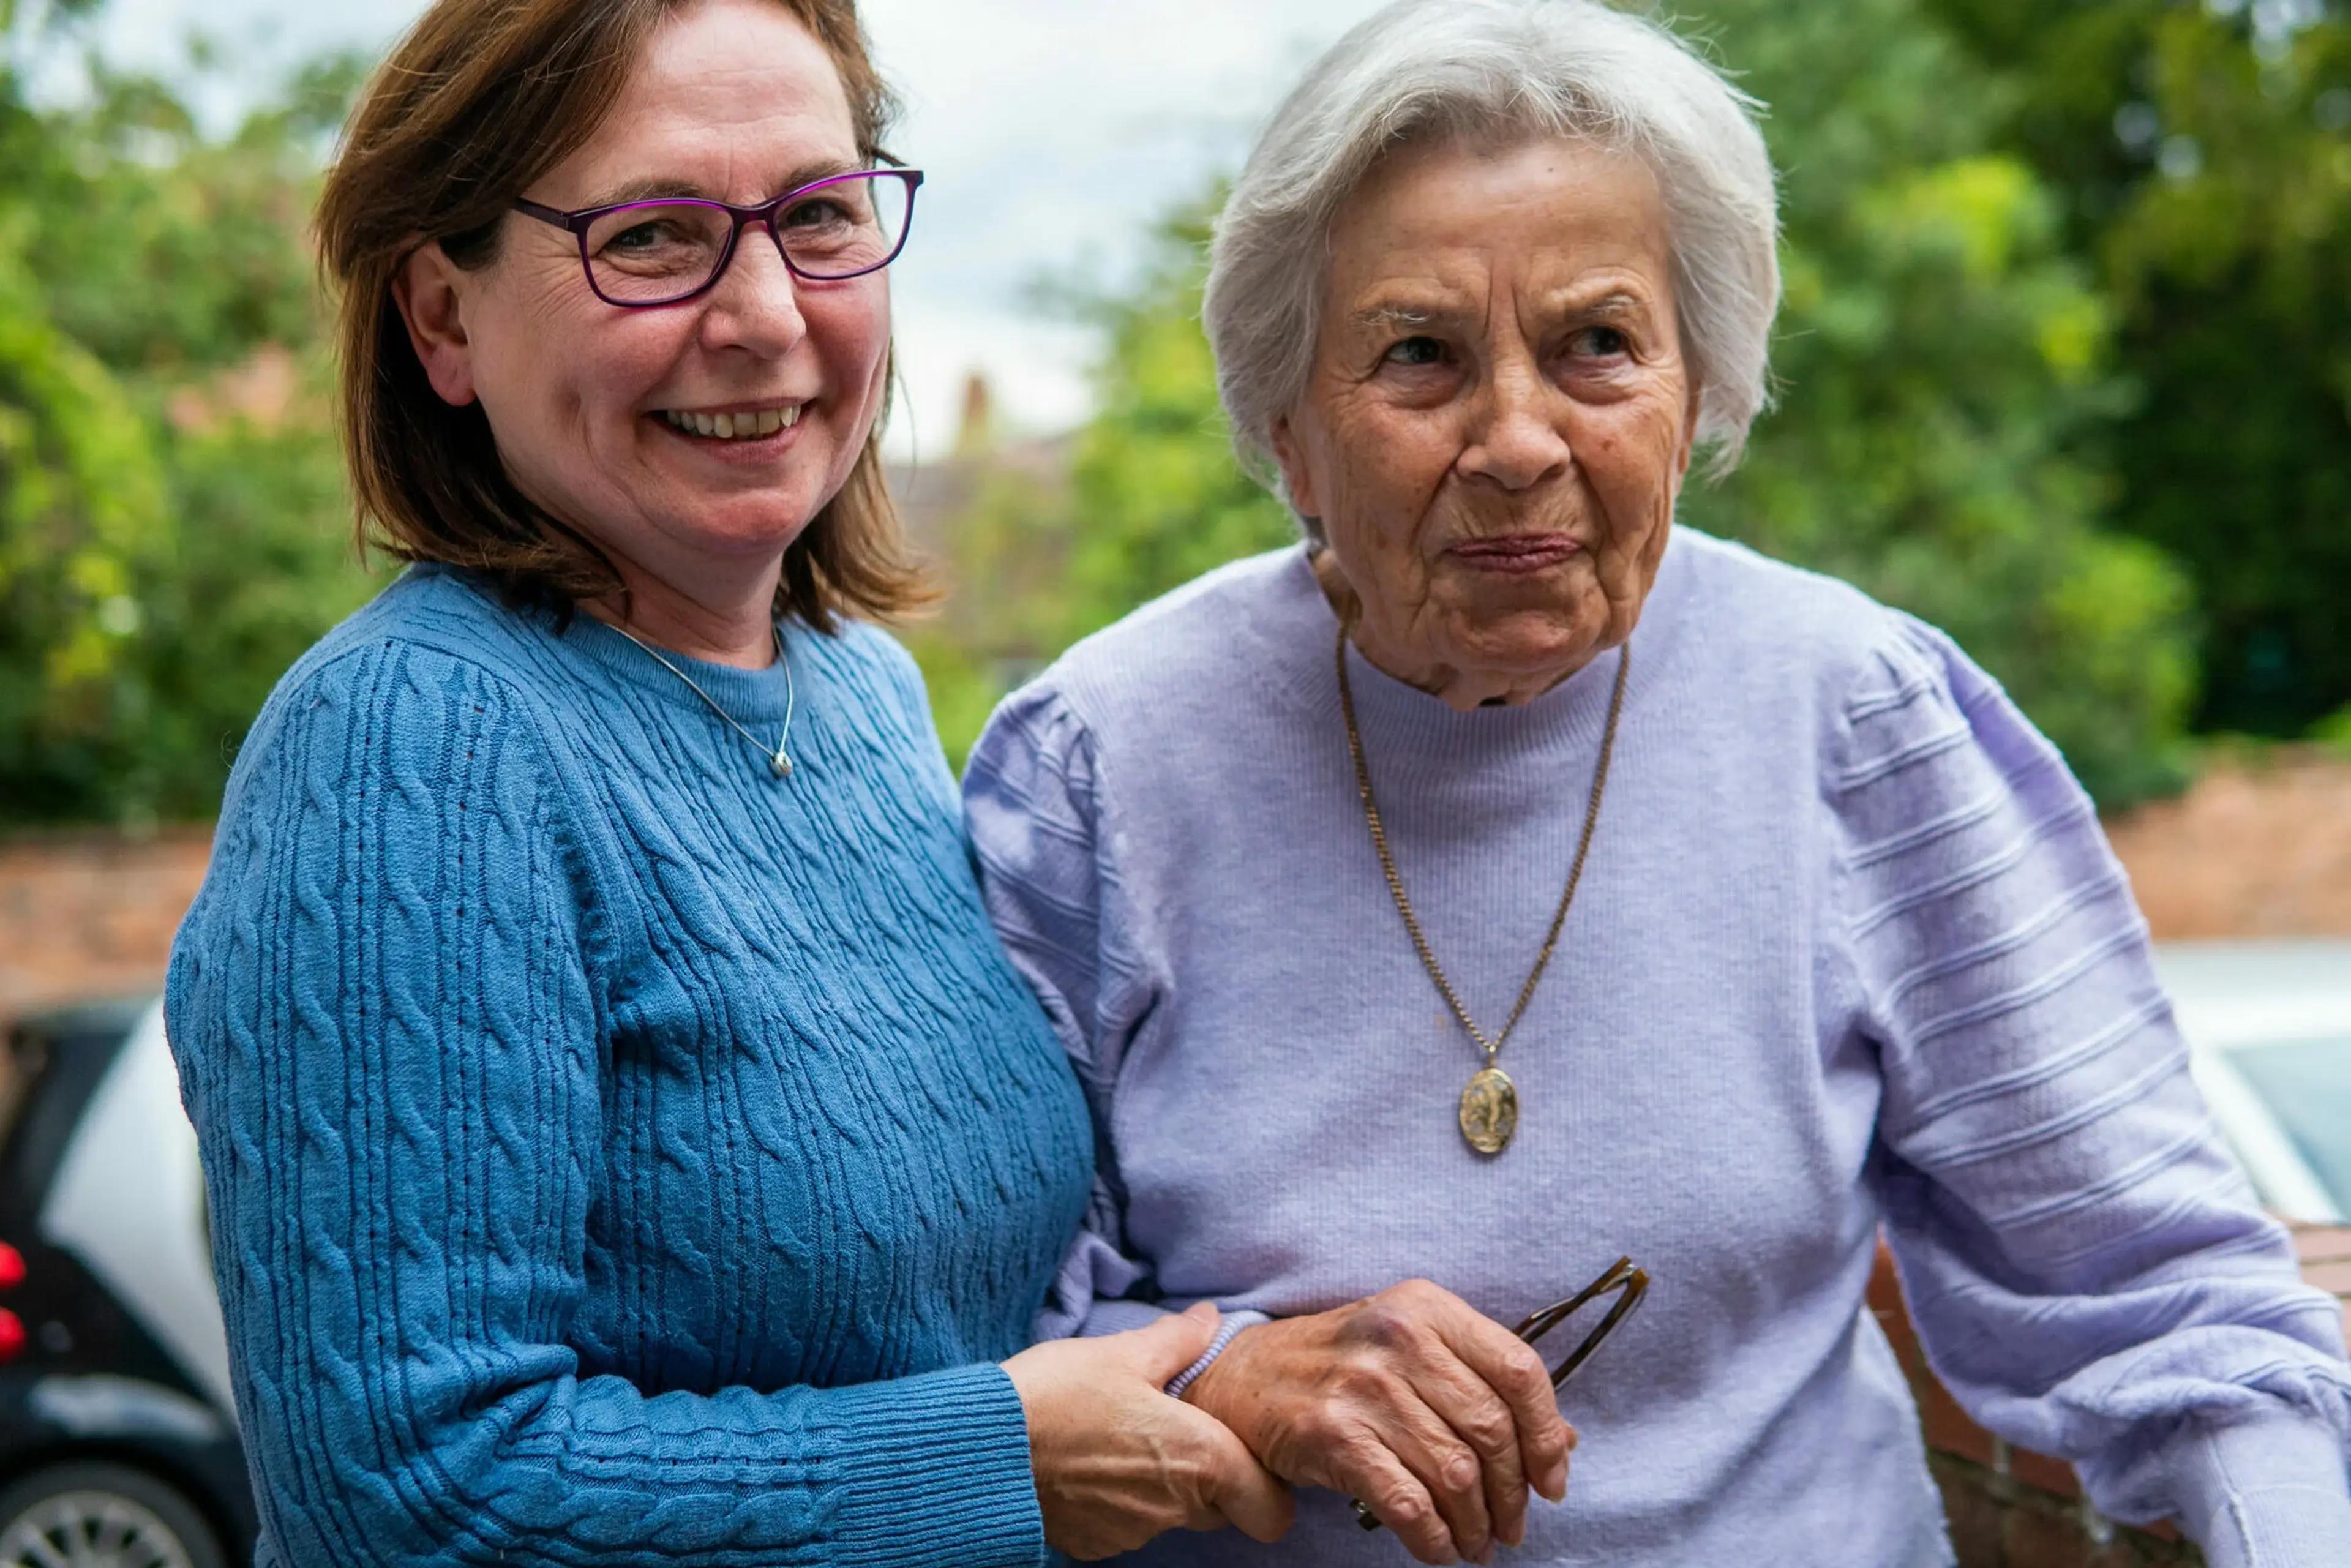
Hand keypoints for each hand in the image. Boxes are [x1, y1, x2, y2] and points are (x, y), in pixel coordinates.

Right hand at [1004, 1302, 1295, 1559]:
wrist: (985, 1448)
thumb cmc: (1058, 1394)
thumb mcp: (1122, 1352)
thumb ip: (1177, 1340)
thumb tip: (1209, 1319)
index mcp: (1200, 1457)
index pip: (1272, 1511)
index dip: (1269, 1489)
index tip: (1247, 1457)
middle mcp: (1175, 1507)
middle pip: (1222, 1510)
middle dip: (1212, 1479)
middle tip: (1178, 1431)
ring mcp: (1134, 1532)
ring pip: (1173, 1516)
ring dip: (1163, 1487)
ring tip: (1123, 1438)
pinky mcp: (1095, 1545)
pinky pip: (1128, 1525)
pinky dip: (1121, 1501)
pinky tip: (1092, 1463)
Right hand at [1182, 1280, 1573, 1565]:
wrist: (1241, 1378)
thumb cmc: (1339, 1364)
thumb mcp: (1411, 1348)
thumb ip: (1481, 1383)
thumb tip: (1561, 1443)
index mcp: (1428, 1308)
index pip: (1518, 1370)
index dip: (1546, 1434)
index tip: (1552, 1480)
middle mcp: (1398, 1338)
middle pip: (1491, 1429)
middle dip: (1513, 1494)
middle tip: (1512, 1527)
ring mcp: (1362, 1385)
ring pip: (1454, 1473)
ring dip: (1476, 1525)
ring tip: (1477, 1544)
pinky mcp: (1332, 1434)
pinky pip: (1407, 1503)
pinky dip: (1434, 1538)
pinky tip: (1440, 1549)